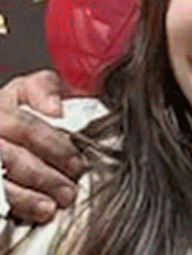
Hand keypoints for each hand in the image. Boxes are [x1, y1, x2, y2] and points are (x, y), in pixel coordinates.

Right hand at [0, 70, 84, 222]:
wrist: (6, 122)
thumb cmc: (26, 106)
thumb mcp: (35, 88)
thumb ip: (46, 89)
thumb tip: (56, 108)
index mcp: (1, 107)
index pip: (27, 128)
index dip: (54, 147)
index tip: (77, 162)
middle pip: (14, 159)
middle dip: (45, 176)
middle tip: (70, 188)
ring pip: (2, 182)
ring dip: (30, 197)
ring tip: (54, 205)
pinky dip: (19, 206)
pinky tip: (38, 212)